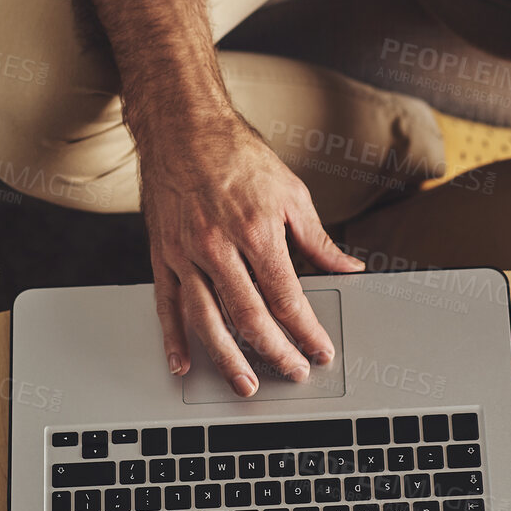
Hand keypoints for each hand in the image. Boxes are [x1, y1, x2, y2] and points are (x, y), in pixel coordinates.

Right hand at [136, 108, 363, 395]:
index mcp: (257, 230)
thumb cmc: (237, 154)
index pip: (287, 296)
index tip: (320, 350)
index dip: (307, 330)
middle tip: (292, 373)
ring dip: (227, 358)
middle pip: (248, 316)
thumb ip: (318, 239)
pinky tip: (184, 363)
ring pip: (206, 319)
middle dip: (274, 352)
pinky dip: (173, 338)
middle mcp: (218, 246)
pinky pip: (166, 305)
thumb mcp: (291, 192)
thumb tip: (349, 268)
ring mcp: (185, 254)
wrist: (182, 126)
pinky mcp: (161, 255)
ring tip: (245, 384)